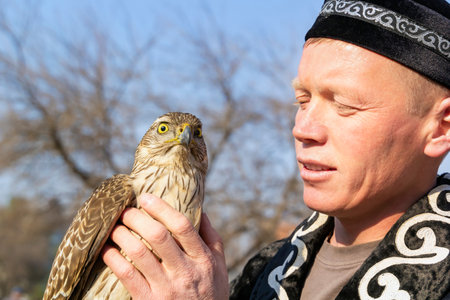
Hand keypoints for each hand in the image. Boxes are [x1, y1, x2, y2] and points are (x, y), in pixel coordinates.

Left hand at [102, 194, 228, 299]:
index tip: (145, 197)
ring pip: (139, 253)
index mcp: (203, 258)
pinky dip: (114, 259)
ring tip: (114, 227)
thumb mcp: (219, 266)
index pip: (182, 226)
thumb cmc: (211, 293)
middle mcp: (185, 271)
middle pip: (157, 236)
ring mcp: (166, 288)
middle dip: (136, 218)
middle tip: (125, 210)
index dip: (161, 208)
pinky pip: (127, 276)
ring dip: (122, 235)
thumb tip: (201, 210)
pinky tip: (107, 250)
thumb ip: (212, 238)